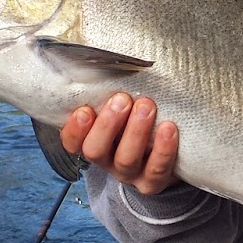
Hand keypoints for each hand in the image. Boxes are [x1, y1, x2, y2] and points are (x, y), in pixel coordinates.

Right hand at [60, 92, 178, 194]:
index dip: (75, 129)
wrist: (169, 157)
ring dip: (135, 132)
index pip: (72, 142)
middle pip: (95, 150)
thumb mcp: (122, 109)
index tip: (85, 110)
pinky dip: (163, 149)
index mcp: (94, 142)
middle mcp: (107, 161)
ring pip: (125, 159)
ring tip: (146, 106)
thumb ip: (111, 95)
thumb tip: (107, 60)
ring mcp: (130, 174)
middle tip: (122, 99)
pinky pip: (157, 169)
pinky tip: (169, 127)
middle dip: (107, 124)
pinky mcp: (154, 182)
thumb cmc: (139, 121)